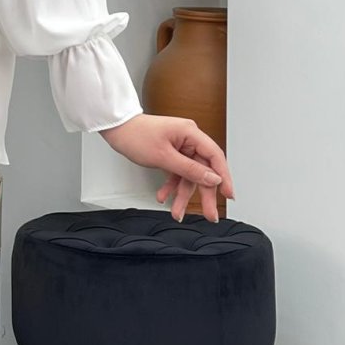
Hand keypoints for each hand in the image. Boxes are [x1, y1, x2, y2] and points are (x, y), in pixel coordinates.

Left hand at [98, 113, 234, 221]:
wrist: (117, 129)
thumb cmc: (136, 136)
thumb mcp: (163, 157)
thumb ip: (189, 169)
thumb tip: (212, 178)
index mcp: (191, 133)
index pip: (215, 157)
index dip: (224, 177)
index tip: (228, 195)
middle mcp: (188, 140)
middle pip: (203, 170)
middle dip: (204, 194)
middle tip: (210, 215)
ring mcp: (180, 147)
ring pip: (188, 175)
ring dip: (182, 195)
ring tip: (177, 212)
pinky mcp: (171, 154)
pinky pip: (176, 173)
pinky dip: (171, 186)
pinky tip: (164, 197)